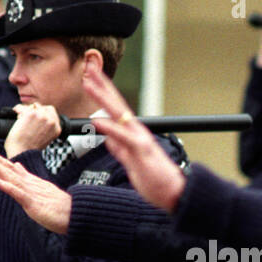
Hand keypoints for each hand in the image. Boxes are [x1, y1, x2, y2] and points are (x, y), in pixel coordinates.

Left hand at [0, 144, 71, 233]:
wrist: (75, 214)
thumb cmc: (59, 205)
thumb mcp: (40, 188)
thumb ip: (27, 178)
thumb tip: (16, 166)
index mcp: (29, 182)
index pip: (10, 168)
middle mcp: (28, 184)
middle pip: (7, 169)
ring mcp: (31, 193)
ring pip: (11, 178)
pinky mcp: (34, 204)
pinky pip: (20, 195)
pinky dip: (9, 188)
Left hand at [5, 103, 62, 157]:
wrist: (22, 152)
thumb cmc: (29, 148)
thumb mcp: (45, 139)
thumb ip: (46, 128)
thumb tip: (40, 117)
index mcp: (57, 128)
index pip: (52, 112)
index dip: (42, 113)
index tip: (36, 117)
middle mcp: (51, 121)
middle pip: (43, 107)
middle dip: (35, 110)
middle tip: (27, 117)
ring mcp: (42, 116)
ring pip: (32, 106)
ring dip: (25, 111)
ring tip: (21, 120)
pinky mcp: (31, 114)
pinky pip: (21, 107)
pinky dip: (17, 110)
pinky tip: (16, 117)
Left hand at [83, 67, 184, 211]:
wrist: (174, 193)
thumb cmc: (155, 179)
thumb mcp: (131, 162)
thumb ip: (119, 149)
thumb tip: (108, 140)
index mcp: (132, 134)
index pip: (114, 109)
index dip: (102, 92)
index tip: (90, 78)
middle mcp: (136, 131)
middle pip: (115, 103)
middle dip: (101, 85)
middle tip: (87, 68)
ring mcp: (139, 139)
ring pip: (118, 113)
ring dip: (102, 97)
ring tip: (87, 83)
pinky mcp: (141, 151)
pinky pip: (123, 137)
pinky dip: (109, 128)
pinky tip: (97, 120)